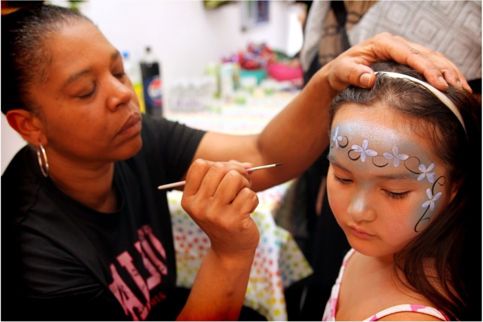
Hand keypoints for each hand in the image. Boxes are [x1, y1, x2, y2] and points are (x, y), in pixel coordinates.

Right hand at [181, 159, 259, 260]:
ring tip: (242, 197)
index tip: (224, 176)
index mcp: (189, 199)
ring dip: (245, 185)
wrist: (230, 250)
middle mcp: (198, 207)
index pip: (200, 165)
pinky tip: (247, 211)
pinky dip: (253, 200)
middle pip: (219, 168)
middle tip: (240, 186)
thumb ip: (229, 174)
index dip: (217, 165)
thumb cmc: (224, 216)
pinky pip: (248, 194)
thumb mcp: (217, 195)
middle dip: (236, 173)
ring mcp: (215, 215)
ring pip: (234, 178)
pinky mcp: (233, 221)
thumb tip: (249, 166)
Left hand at [317, 32, 470, 92]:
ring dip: (448, 72)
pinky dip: (443, 73)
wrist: (340, 73)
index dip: (426, 68)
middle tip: (455, 89)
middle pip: (426, 55)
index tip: (437, 83)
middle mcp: (396, 44)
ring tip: (461, 89)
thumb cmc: (340, 71)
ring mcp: (404, 50)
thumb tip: (368, 78)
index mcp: (383, 43)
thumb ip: (353, 74)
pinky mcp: (408, 60)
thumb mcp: (342, 72)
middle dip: (443, 71)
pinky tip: (454, 86)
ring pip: (432, 57)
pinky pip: (430, 63)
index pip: (409, 54)